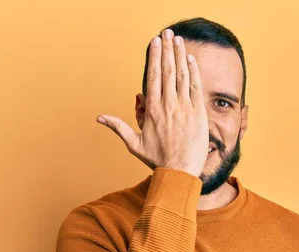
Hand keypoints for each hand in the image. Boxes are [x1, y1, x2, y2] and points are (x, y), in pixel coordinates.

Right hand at [97, 29, 208, 176]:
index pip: (153, 76)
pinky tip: (191, 58)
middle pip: (168, 70)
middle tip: (166, 33)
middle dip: (166, 49)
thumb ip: (118, 127)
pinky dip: (194, 71)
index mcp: (152, 110)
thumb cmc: (157, 159)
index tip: (154, 42)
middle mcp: (168, 105)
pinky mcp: (198, 113)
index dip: (154, 57)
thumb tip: (100, 118)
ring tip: (178, 39)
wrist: (180, 171)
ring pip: (182, 75)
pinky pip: (196, 87)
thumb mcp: (134, 143)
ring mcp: (185, 107)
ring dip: (180, 55)